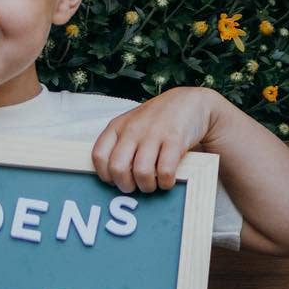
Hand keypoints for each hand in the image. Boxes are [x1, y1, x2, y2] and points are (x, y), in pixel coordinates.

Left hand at [92, 87, 215, 192]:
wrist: (189, 101)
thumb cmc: (157, 119)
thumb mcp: (132, 124)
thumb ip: (120, 144)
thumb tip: (113, 176)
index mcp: (118, 126)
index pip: (99, 156)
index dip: (106, 175)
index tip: (116, 180)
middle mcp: (133, 129)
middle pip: (117, 168)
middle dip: (126, 185)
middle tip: (135, 186)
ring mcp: (154, 133)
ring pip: (141, 172)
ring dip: (147, 186)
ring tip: (153, 184)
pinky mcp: (175, 140)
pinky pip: (165, 171)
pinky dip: (166, 182)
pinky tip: (168, 179)